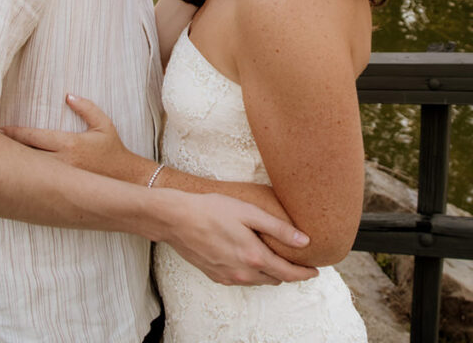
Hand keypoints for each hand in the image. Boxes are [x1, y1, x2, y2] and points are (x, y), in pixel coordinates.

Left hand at [0, 94, 139, 181]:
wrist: (128, 181)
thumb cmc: (114, 150)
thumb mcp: (104, 125)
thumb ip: (86, 107)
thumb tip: (68, 95)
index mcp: (70, 144)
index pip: (35, 137)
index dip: (15, 133)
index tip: (0, 129)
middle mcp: (64, 163)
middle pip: (27, 156)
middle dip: (8, 150)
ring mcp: (63, 179)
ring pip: (32, 172)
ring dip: (14, 166)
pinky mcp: (65, 190)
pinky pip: (42, 184)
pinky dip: (27, 180)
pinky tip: (14, 179)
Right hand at [162, 189, 318, 285]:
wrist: (175, 219)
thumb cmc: (210, 210)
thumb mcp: (247, 212)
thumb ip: (277, 228)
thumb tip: (304, 241)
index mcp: (254, 256)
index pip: (289, 273)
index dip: (305, 273)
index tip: (315, 270)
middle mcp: (243, 273)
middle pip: (275, 279)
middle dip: (287, 271)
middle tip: (294, 259)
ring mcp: (228, 277)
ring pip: (258, 281)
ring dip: (268, 272)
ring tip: (271, 257)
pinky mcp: (215, 276)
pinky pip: (241, 279)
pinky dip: (250, 272)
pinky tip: (245, 257)